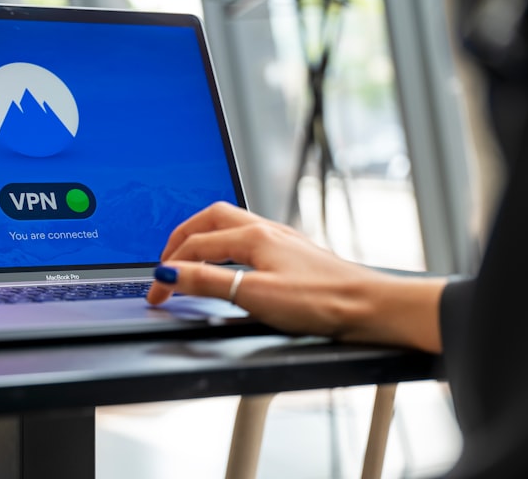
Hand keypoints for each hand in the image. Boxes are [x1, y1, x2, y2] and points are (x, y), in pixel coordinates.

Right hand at [146, 202, 446, 352]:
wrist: (371, 307)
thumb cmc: (321, 301)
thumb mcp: (254, 295)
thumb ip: (207, 282)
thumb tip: (169, 272)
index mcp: (253, 235)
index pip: (195, 246)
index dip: (169, 269)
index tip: (156, 293)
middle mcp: (266, 230)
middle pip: (210, 219)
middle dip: (181, 236)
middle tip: (165, 260)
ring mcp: (282, 239)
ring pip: (231, 224)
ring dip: (204, 236)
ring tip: (190, 255)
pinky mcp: (295, 254)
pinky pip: (249, 237)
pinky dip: (227, 244)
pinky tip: (233, 261)